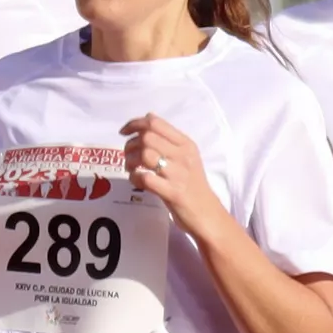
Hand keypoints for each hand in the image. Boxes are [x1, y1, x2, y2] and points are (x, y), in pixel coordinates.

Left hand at [121, 113, 227, 239]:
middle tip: (129, 156)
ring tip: (132, 169)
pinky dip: (135, 178)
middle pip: (147, 137)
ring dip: (131, 161)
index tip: (124, 132)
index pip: (156, 123)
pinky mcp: (172, 192)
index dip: (135, 124)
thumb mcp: (186, 157)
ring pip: (145, 155)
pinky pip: (145, 178)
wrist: (207, 213)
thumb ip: (168, 140)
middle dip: (131, 145)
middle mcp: (183, 155)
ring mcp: (178, 174)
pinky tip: (137, 181)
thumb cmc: (193, 185)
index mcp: (186, 144)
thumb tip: (147, 119)